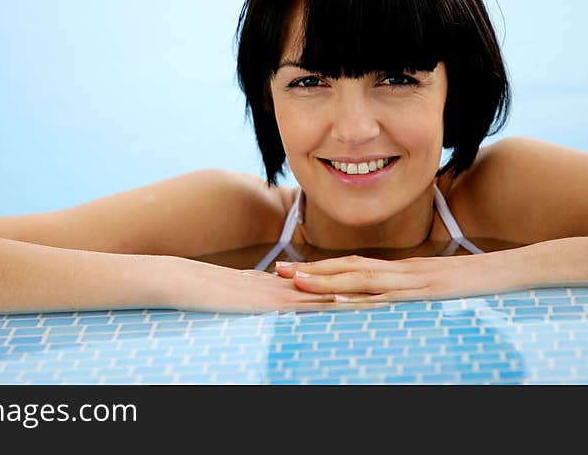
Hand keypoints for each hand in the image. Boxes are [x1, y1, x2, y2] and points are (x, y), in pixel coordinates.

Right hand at [162, 256, 387, 312]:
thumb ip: (262, 298)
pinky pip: (307, 302)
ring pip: (331, 291)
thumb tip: (276, 303)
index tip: (388, 286)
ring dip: (362, 294)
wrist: (182, 280)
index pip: (331, 281)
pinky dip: (332, 304)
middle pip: (339, 283)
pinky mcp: (271, 300)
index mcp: (287, 282)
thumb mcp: (242, 297)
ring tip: (395, 297)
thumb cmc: (206, 291)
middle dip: (372, 286)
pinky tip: (354, 306)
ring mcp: (282, 290)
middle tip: (405, 288)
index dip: (360, 283)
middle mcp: (291, 283)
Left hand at [274, 252, 523, 302]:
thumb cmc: (480, 282)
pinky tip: (340, 298)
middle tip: (279, 272)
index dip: (323, 268)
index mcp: (403, 270)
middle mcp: (402, 271)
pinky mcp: (427, 291)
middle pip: (349, 269)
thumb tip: (392, 299)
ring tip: (296, 283)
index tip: (295, 272)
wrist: (514, 269)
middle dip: (312, 272)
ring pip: (362, 279)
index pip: (354, 266)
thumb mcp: (441, 286)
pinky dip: (362, 296)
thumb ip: (415, 290)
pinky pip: (389, 295)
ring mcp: (414, 280)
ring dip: (326, 281)